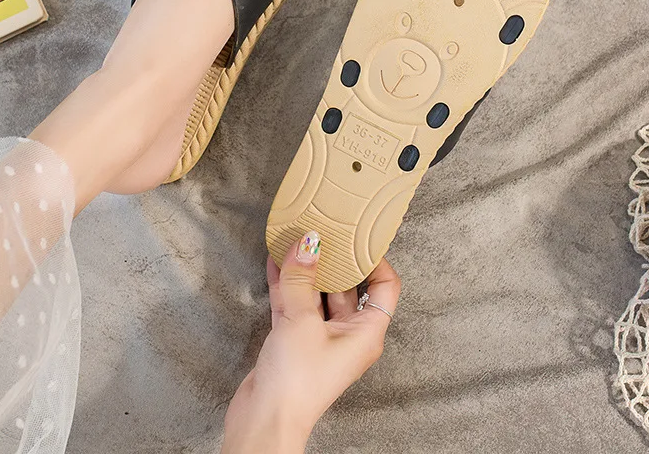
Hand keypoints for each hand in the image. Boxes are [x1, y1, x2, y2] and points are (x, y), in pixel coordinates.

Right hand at [222, 232, 400, 452]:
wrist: (264, 421)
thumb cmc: (297, 380)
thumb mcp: (301, 321)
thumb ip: (302, 279)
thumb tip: (307, 242)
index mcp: (366, 332)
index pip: (384, 287)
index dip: (375, 259)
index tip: (359, 235)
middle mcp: (348, 333)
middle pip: (348, 286)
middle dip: (335, 258)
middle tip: (325, 227)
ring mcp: (321, 336)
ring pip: (318, 293)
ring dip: (307, 268)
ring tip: (297, 236)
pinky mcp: (295, 340)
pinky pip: (295, 303)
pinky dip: (287, 282)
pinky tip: (275, 258)